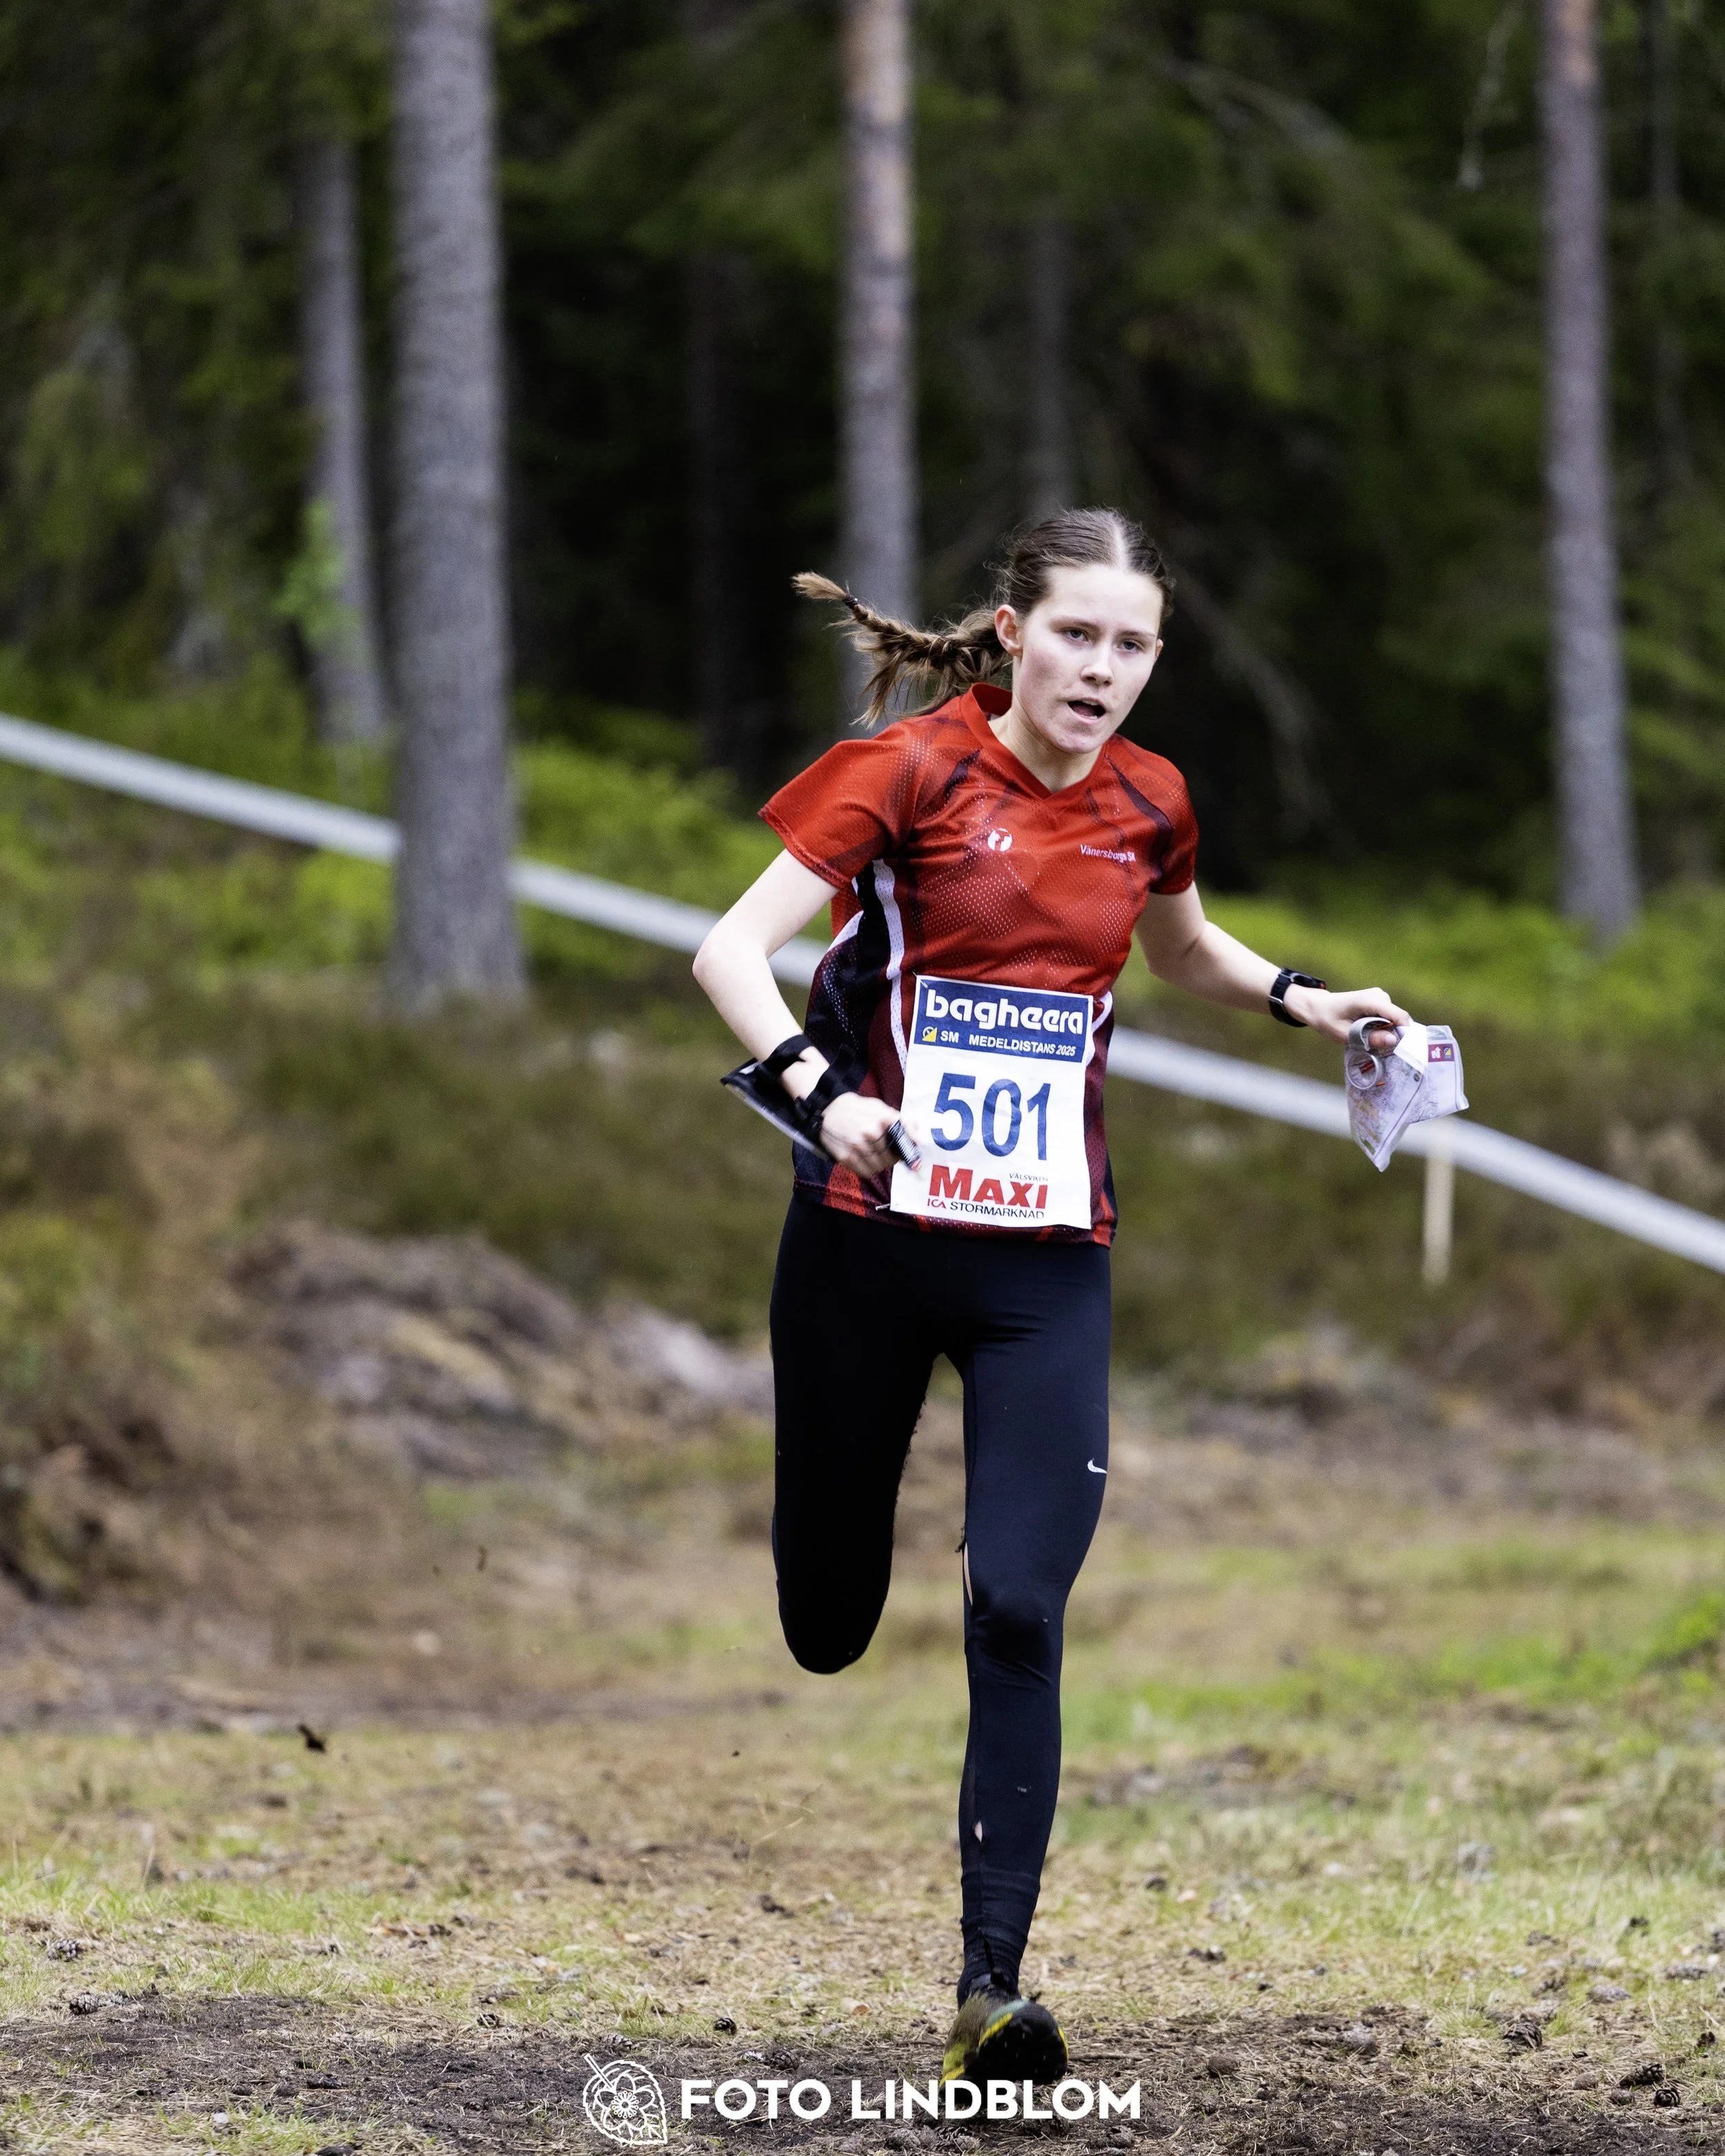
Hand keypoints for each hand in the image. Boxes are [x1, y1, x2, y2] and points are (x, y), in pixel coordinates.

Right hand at [815, 1091, 916, 1177]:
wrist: (827, 1109)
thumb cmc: (857, 1109)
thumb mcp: (879, 1106)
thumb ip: (900, 1119)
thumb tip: (918, 1136)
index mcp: (882, 1118)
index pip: (904, 1139)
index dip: (909, 1150)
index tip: (912, 1156)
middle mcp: (871, 1132)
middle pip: (892, 1158)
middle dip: (892, 1158)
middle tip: (887, 1153)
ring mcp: (857, 1146)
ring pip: (880, 1167)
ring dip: (880, 1165)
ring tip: (874, 1155)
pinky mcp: (846, 1157)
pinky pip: (866, 1173)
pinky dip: (868, 1169)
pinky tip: (864, 1160)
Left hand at [1285, 983, 1411, 1045]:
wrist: (1318, 1007)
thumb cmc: (1328, 1020)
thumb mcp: (1345, 1034)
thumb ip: (1370, 1038)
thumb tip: (1393, 1041)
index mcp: (1370, 1001)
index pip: (1399, 1016)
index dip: (1404, 1033)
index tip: (1399, 1049)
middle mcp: (1379, 995)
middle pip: (1398, 1019)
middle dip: (1392, 1034)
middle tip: (1375, 1046)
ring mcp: (1380, 996)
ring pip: (1394, 1019)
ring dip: (1385, 1031)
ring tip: (1367, 1037)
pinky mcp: (1380, 1000)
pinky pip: (1388, 1017)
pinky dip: (1382, 1026)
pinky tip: (1368, 1030)